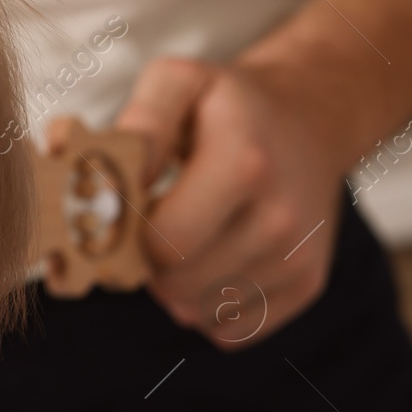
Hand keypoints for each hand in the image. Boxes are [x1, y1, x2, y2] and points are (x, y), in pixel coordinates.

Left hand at [114, 58, 342, 348]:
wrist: (307, 123)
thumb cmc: (226, 106)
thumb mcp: (178, 82)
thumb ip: (137, 122)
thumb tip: (103, 175)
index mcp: (245, 164)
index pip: (163, 241)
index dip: (128, 230)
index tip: (126, 203)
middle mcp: (280, 220)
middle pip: (175, 282)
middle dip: (143, 259)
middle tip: (147, 221)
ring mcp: (298, 259)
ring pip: (195, 310)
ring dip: (170, 283)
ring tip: (181, 234)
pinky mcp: (306, 287)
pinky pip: (227, 329)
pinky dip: (203, 304)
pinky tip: (208, 258)